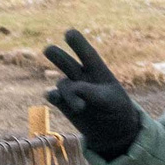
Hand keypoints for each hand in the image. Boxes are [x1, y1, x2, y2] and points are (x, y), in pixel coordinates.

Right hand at [42, 30, 142, 161]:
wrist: (112, 131)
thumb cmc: (116, 110)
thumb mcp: (111, 101)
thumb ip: (93, 92)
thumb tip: (73, 88)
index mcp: (98, 70)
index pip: (88, 54)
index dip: (79, 44)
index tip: (69, 33)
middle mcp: (82, 76)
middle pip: (66, 62)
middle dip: (57, 56)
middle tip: (48, 49)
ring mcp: (71, 89)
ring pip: (62, 85)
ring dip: (69, 94)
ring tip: (81, 107)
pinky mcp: (63, 103)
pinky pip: (54, 96)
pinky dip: (52, 96)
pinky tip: (53, 97)